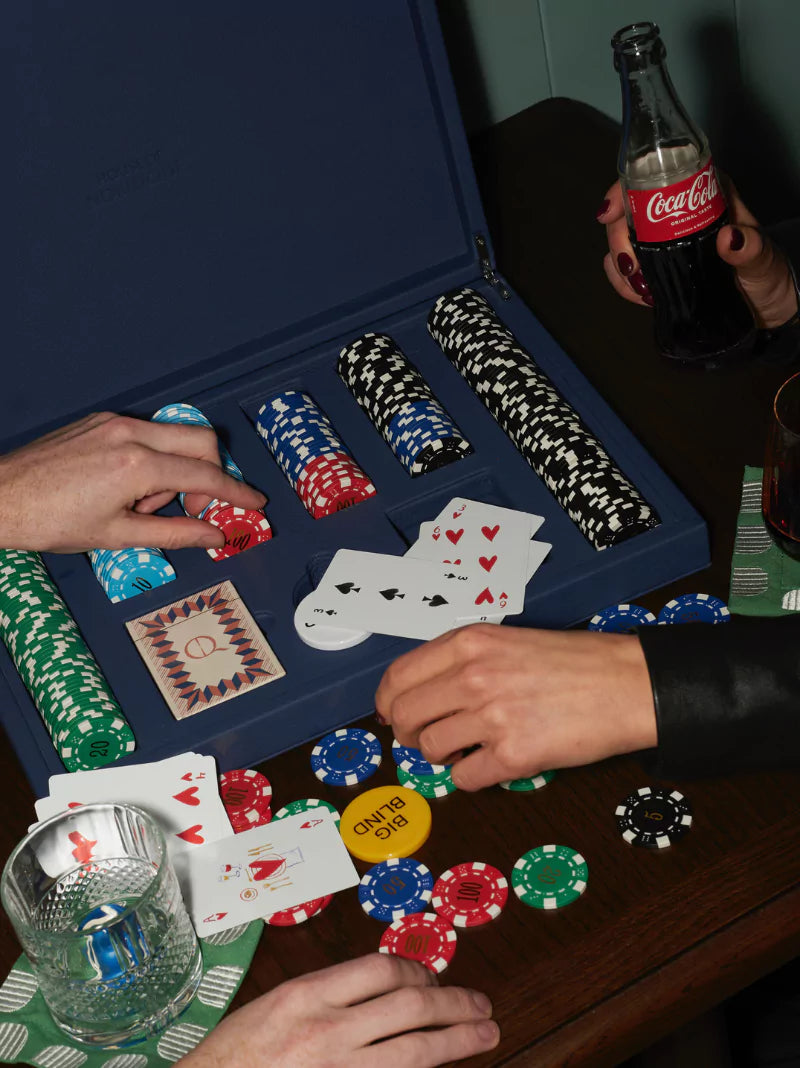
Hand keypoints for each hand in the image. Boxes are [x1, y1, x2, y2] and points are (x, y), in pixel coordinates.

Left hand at [0, 412, 266, 552]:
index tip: (255, 502)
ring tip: (143, 504)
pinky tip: (127, 487)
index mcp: (137, 465)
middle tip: (195, 506)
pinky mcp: (101, 420)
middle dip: (211, 473)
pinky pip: (147, 433)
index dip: (236, 492)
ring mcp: (114, 422)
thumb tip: (213, 536)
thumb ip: (174, 533)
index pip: (206, 476)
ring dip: (175, 470)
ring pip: (174, 435)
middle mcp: (130, 433)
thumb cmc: (49, 520)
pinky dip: (153, 459)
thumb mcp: (119, 536)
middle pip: (201, 441)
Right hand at [179, 953, 498, 1067]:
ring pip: (416, 1052)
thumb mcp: (276, 1006)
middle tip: (482, 1005)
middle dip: (455, 1004)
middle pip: (411, 1008)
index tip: (434, 981)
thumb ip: (328, 995)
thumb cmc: (235, 1056)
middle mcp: (326, 1032)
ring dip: (458, 1040)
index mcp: (307, 996)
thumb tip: (384, 989)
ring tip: (485, 1033)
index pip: (384, 970)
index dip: (420, 972)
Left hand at [376, 624, 656, 790]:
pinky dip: (472, 776)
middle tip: (428, 737)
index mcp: (469, 643)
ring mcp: (492, 715)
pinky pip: (465, 778)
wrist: (627, 684)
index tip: (392, 714)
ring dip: (444, 755)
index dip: (388, 702)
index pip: (397, 677)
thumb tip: (415, 694)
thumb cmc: (573, 662)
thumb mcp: (507, 641)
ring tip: (470, 746)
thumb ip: (461, 662)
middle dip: (409, 734)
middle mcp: (473, 676)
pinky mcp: (514, 754)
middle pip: (405, 717)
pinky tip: (493, 762)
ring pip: (430, 750)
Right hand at [597, 179, 797, 328]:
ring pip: (622, 243)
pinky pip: (628, 271)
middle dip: (618, 241)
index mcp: (702, 195)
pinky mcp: (657, 268)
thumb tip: (730, 238)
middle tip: (631, 268)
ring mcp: (663, 242)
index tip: (609, 213)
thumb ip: (750, 248)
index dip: (623, 190)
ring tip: (642, 289)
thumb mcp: (762, 258)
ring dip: (620, 268)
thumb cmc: (767, 272)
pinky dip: (626, 286)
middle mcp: (677, 214)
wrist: (765, 303)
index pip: (654, 178)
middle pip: (628, 214)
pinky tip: (643, 296)